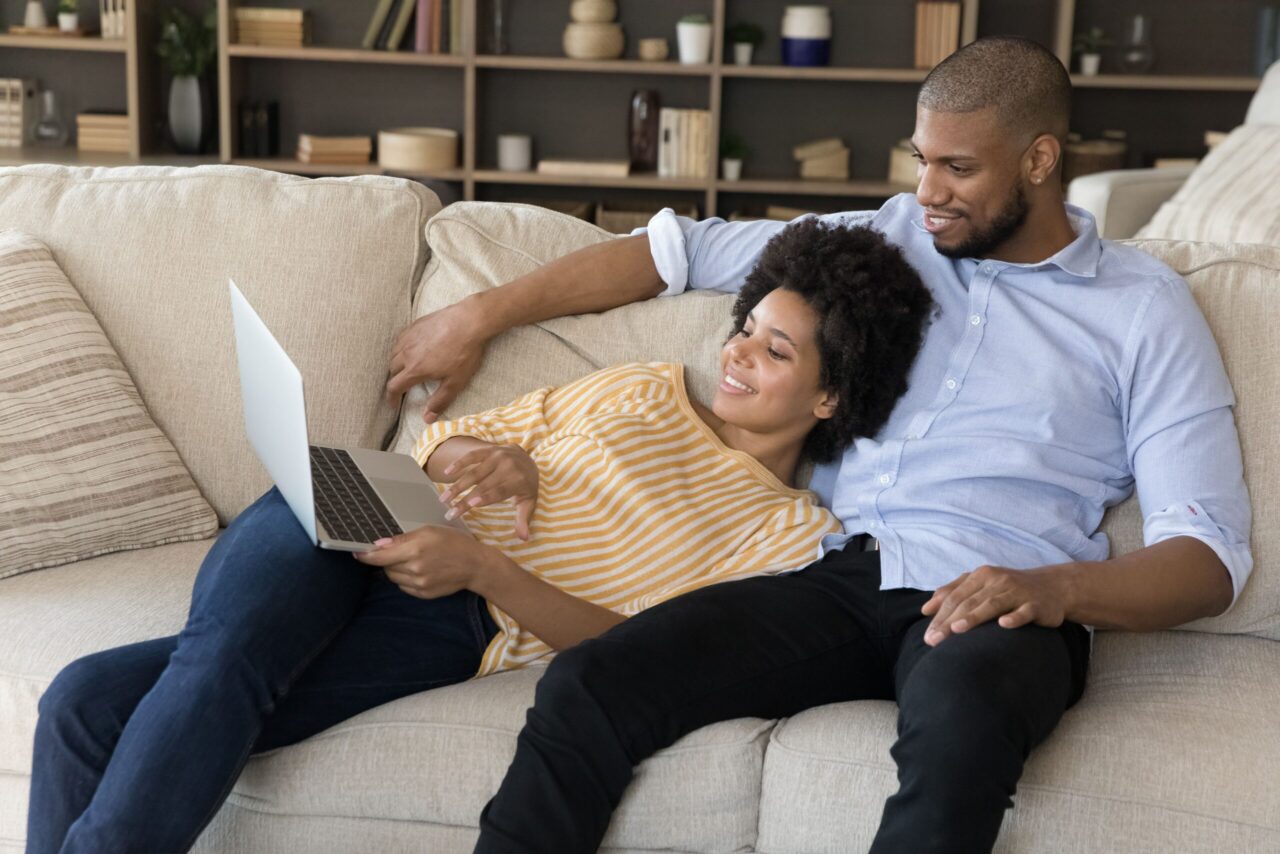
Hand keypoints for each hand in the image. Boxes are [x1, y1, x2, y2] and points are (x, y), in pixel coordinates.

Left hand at [353, 525, 498, 598]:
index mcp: (416, 549)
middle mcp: (415, 568)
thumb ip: (402, 538)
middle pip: (385, 567)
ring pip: (393, 577)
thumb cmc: (454, 543)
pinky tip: (420, 570)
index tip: (357, 552)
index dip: (365, 555)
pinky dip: (406, 578)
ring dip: (396, 569)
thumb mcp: (430, 531)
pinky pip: (404, 586)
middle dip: (387, 559)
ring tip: (413, 560)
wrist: (475, 565)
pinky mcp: (423, 594)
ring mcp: (420, 583)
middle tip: (399, 551)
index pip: (380, 556)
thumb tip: (379, 545)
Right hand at [385, 297, 488, 421]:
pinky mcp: (415, 325)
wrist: (470, 322)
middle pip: (392, 369)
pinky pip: (401, 338)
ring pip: (394, 352)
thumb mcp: (455, 382)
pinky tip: (411, 348)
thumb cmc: (464, 353)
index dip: (392, 398)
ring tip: (405, 368)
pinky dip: (401, 347)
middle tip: (403, 386)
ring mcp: (410, 336)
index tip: (393, 404)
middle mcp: (407, 352)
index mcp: (415, 369)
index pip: (394, 386)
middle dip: (395, 380)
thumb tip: (426, 418)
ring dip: (397, 363)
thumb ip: (440, 401)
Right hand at [439, 444, 538, 539]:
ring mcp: (498, 456)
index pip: (500, 490)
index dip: (486, 497)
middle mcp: (508, 466)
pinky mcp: (489, 450)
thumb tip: (524, 538)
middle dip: (464, 499)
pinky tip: (447, 473)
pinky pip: (472, 456)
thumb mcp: (528, 501)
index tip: (471, 504)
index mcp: (519, 480)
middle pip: (483, 485)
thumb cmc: (526, 484)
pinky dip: (459, 463)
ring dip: (457, 486)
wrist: (528, 458)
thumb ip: (524, 518)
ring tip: (443, 499)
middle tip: (450, 512)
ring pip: (474, 472)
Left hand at [920, 564, 1073, 645]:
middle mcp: (997, 581)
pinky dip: (1014, 617)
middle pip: (969, 602)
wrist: (1053, 587)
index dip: (939, 616)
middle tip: (934, 641)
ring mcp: (1017, 592)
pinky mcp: (1036, 604)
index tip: (927, 636)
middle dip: (949, 622)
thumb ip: (953, 592)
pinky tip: (1003, 624)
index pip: (955, 597)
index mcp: (981, 576)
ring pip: (992, 604)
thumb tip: (925, 609)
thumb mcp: (980, 585)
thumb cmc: (1009, 589)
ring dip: (974, 617)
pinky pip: (1024, 611)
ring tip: (957, 629)